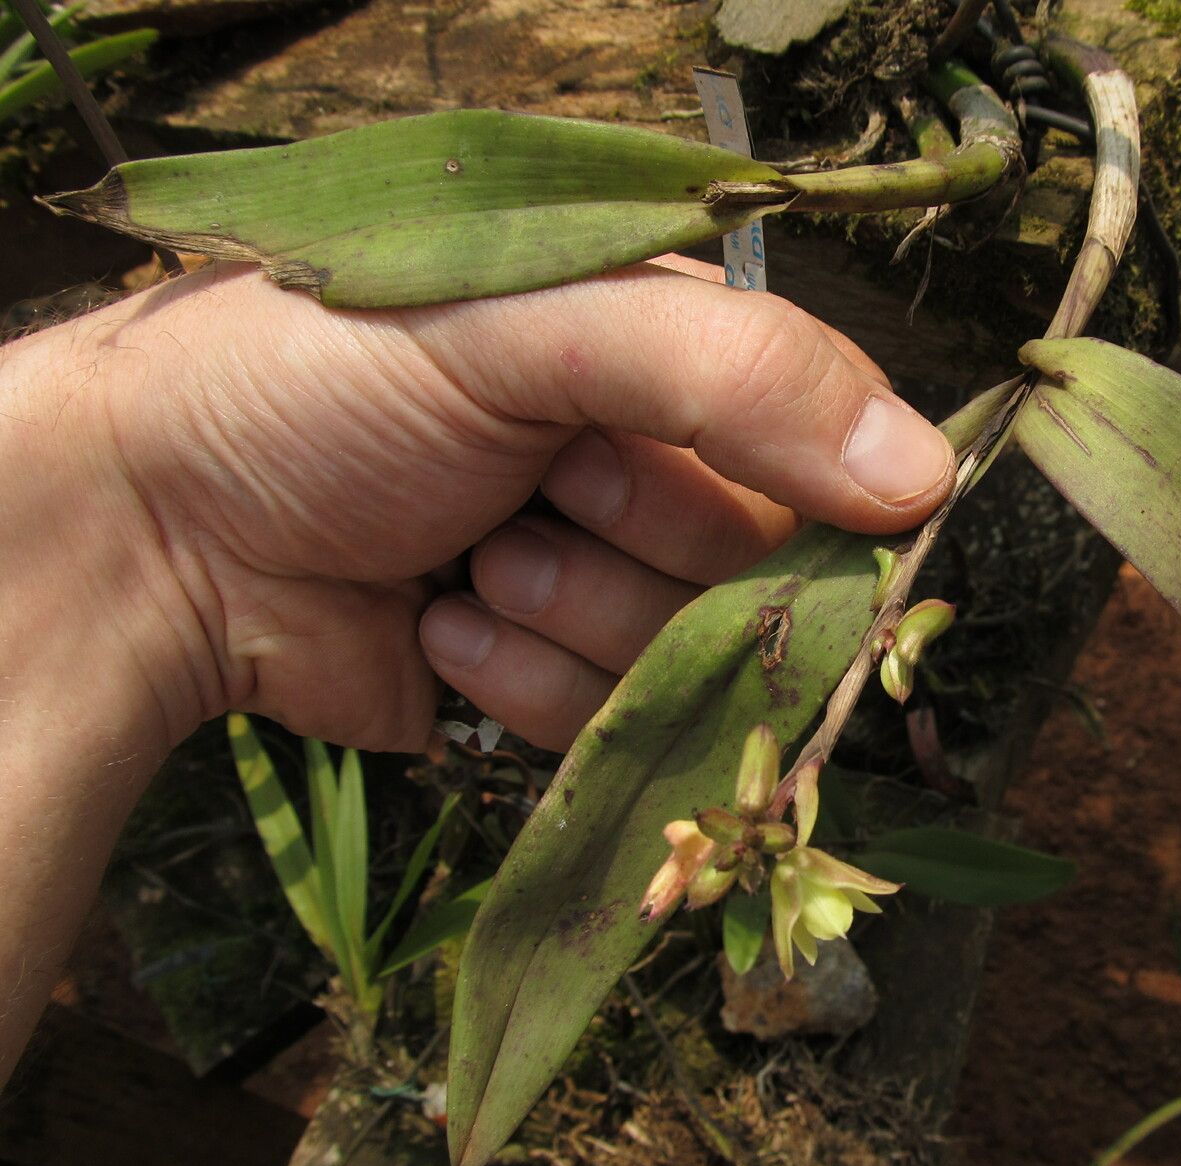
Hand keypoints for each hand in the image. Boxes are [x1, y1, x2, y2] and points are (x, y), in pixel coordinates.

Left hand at [10, 255, 952, 753]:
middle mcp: (665, 473)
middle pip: (768, 571)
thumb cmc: (322, 381)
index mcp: (679, 362)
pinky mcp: (558, 693)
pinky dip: (522, 683)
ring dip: (571, 613)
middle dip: (640, 539)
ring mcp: (613, 589)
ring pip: (691, 660)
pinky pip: (613, 728)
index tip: (661, 468)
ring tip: (469, 555)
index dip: (787, 488)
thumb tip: (929, 478)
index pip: (832, 449)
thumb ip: (730, 369)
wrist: (150, 526)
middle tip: (533, 489)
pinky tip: (442, 623)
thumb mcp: (526, 321)